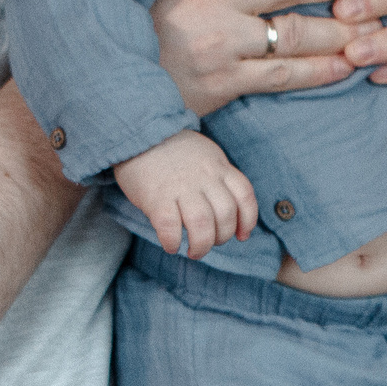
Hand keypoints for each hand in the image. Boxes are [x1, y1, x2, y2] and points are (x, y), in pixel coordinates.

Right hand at [112, 130, 257, 257]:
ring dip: (201, 245)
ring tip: (194, 251)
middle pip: (225, 215)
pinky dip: (172, 242)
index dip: (248, 219)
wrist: (138, 134)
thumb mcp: (206, 155)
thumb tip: (232, 212)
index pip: (244, 195)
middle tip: (210, 242)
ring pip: (202, 224)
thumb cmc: (172, 151)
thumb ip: (219, 178)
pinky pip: (169, 227)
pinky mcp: (156, 197)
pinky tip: (171, 245)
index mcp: (218, 166)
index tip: (242, 235)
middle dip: (222, 237)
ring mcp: (180, 187)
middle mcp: (203, 177)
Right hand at [151, 0, 357, 116]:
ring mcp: (219, 43)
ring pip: (296, 33)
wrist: (110, 77)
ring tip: (373, 31)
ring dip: (340, 33)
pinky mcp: (221, 83)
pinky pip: (282, 75)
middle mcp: (212, 0)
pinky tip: (345, 67)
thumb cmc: (149, 22)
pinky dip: (319, 71)